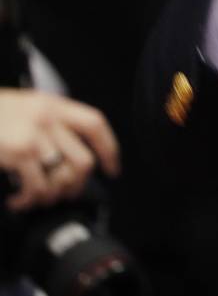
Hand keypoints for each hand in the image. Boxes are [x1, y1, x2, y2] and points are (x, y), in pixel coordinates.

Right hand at [0, 89, 119, 211]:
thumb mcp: (26, 107)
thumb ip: (50, 122)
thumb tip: (69, 152)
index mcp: (54, 105)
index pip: (95, 125)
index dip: (109, 149)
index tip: (112, 169)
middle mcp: (49, 118)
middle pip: (83, 160)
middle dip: (75, 186)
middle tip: (62, 195)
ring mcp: (36, 135)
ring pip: (63, 178)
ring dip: (51, 196)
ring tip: (36, 199)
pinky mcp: (20, 152)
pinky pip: (37, 186)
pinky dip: (28, 201)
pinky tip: (17, 201)